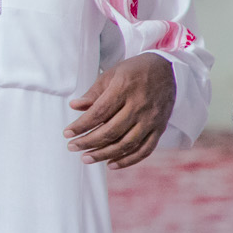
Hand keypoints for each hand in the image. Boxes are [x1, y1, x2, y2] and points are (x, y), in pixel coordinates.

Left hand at [65, 53, 176, 167]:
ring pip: (127, 144)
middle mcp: (140, 105)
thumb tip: (74, 106)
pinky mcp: (160, 128)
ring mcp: (152, 119)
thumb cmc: (134, 71)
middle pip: (111, 131)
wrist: (166, 69)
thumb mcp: (111, 75)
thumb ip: (93, 93)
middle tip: (72, 147)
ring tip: (86, 158)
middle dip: (88, 142)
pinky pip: (145, 149)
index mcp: (124, 89)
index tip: (67, 133)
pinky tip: (111, 164)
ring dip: (104, 154)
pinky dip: (128, 160)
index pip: (99, 113)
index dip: (81, 125)